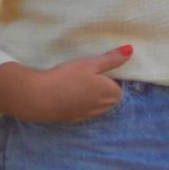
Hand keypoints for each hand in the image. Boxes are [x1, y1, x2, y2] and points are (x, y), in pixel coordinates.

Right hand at [0, 47, 132, 122]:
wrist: (37, 98)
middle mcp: (104, 108)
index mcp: (112, 94)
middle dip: (101, 87)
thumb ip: (112, 58)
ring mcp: (88, 115)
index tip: (96, 70)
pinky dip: (77, 103)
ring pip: (96, 104)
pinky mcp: (74, 119)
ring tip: (74, 84)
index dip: (108, 77)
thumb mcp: (90, 63)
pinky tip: (66, 95)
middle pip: (109, 96)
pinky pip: (82, 110)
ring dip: (89, 96)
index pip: (118, 85)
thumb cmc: (67, 77)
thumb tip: (131, 50)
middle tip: (84, 76)